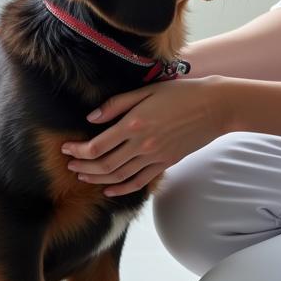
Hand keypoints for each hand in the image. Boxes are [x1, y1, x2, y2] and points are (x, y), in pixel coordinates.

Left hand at [62, 76, 232, 195]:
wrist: (215, 106)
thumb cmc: (181, 93)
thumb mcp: (147, 91)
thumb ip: (117, 105)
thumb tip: (91, 118)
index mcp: (134, 124)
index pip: (96, 146)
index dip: (77, 151)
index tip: (66, 149)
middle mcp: (142, 145)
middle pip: (104, 165)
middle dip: (82, 167)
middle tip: (69, 165)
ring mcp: (154, 157)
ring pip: (119, 176)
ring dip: (97, 179)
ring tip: (83, 177)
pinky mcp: (166, 163)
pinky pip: (139, 182)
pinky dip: (122, 188)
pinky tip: (110, 189)